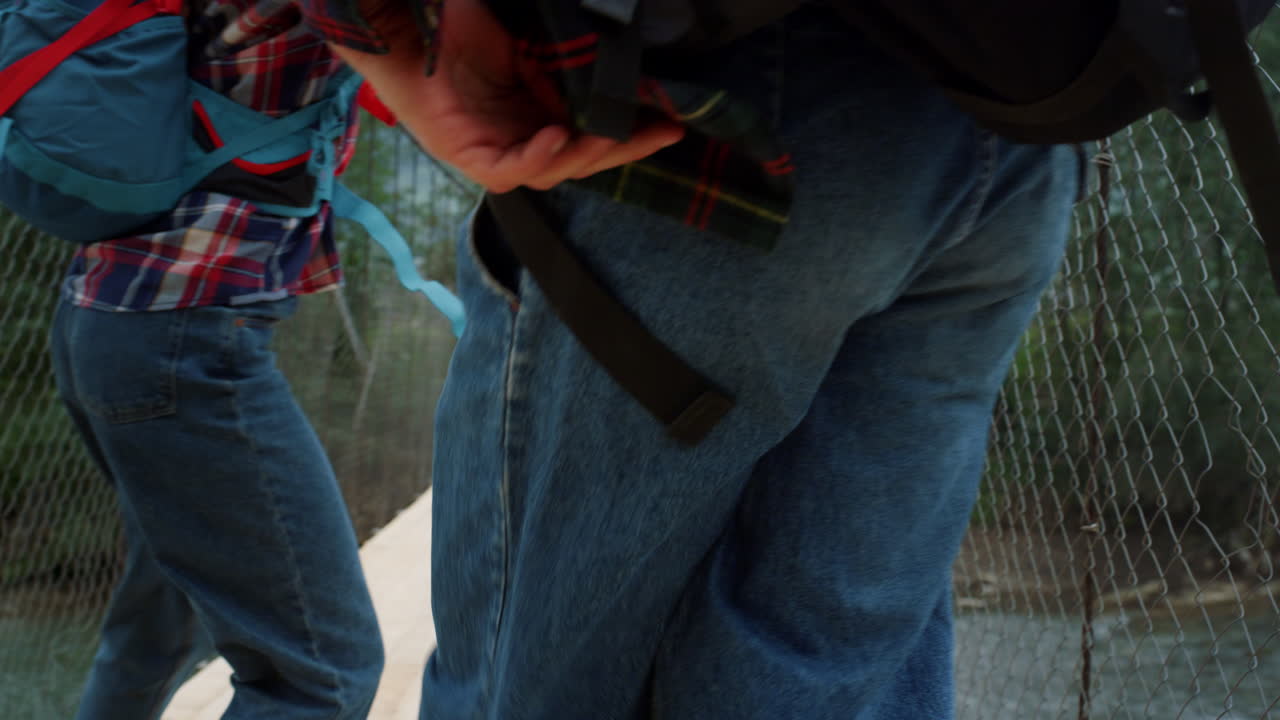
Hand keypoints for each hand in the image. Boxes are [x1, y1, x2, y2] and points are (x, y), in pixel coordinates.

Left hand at [330, 0, 684, 191]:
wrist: (412, 22)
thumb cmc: (462, 26)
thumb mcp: (533, 44)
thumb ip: (570, 60)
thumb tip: (624, 52)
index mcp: (541, 114)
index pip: (595, 134)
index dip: (633, 133)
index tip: (673, 122)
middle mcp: (523, 138)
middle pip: (582, 158)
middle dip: (624, 148)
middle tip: (664, 132)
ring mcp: (495, 150)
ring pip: (553, 169)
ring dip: (585, 155)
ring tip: (612, 136)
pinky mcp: (468, 155)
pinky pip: (510, 169)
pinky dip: (536, 156)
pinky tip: (557, 137)